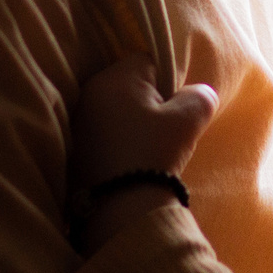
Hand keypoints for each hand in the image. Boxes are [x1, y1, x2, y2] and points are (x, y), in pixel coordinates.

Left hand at [70, 57, 217, 189]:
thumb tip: (198, 93)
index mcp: (113, 79)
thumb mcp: (188, 120)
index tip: (176, 111)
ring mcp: (77, 122)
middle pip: (130, 85)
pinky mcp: (73, 148)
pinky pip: (103, 133)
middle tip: (164, 132)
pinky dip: (118, 141)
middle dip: (151, 103)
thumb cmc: (154, 155)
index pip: (148, 62)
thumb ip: (199, 96)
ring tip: (147, 150)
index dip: (170, 83)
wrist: (121, 210)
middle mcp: (88, 94)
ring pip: (117, 110)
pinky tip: (130, 162)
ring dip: (133, 123)